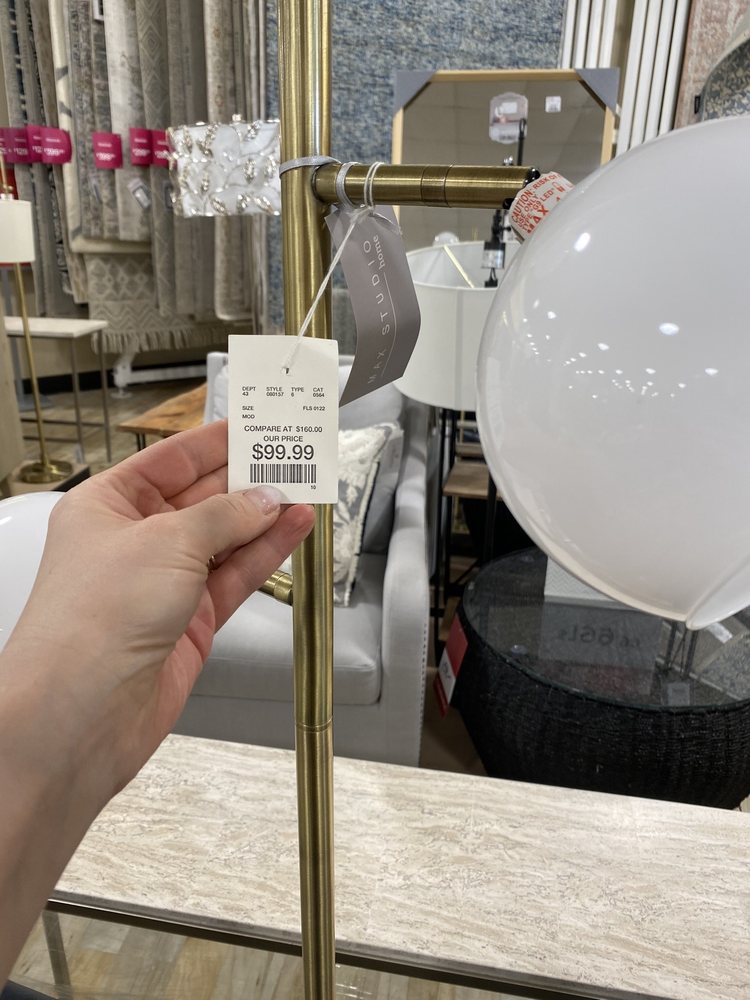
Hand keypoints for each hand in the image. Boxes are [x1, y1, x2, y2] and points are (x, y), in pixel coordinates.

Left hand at [4, 419, 314, 797]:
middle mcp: (134, 542)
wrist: (80, 714)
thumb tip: (263, 498)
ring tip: (307, 488)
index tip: (256, 425)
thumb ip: (224, 516)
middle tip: (294, 455)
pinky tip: (293, 529)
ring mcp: (164, 584)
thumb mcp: (166, 543)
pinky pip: (236, 576)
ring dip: (266, 515)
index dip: (216, 442)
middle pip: (202, 498)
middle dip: (248, 478)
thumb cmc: (89, 624)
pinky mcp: (191, 621)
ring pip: (226, 538)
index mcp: (107, 506)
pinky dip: (267, 552)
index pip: (171, 460)